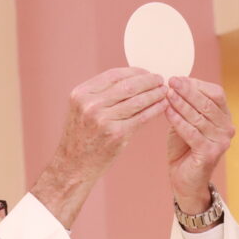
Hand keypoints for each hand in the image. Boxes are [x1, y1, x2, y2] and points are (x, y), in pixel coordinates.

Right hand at [32, 67, 166, 227]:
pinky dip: (155, 109)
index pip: (114, 74)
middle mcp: (91, 104)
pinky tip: (163, 106)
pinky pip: (142, 117)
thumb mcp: (82, 109)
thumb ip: (101, 94)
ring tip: (164, 91)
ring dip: (155, 94)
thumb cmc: (81, 137)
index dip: (135, 72)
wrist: (73, 166)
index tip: (147, 73)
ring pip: (138, 100)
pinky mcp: (116, 134)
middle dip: (149, 80)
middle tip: (160, 80)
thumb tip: (132, 79)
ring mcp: (103, 120)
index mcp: (81, 94)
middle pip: (128, 85)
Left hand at [164, 77, 234, 215]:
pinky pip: (192, 133)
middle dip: (187, 91)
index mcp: (224, 117)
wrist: (185, 180)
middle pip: (207, 103)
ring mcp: (221, 142)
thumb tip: (176, 82)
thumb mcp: (186, 121)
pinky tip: (167, 112)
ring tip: (166, 95)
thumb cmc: (184, 148)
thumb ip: (186, 105)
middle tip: (171, 82)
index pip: (216, 93)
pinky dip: (178, 121)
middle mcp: (227, 128)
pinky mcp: (210, 153)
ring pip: (199, 117)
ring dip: (181, 104)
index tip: (176, 78)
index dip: (196, 84)